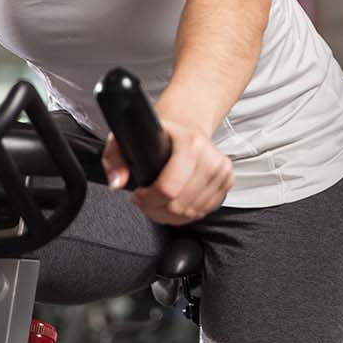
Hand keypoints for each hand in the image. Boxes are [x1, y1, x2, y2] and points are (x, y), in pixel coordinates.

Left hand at [102, 119, 233, 224]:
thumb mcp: (128, 139)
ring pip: (191, 213)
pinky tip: (174, 202)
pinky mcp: (227, 182)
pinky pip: (203, 212)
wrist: (186, 128)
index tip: (139, 193)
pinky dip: (185, 214)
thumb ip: (115, 159)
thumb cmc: (159, 135)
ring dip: (169, 214)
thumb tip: (118, 182)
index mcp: (191, 143)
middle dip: (156, 208)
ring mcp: (222, 171)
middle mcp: (211, 157)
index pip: (169, 189)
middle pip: (179, 205)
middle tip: (146, 199)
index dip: (148, 199)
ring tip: (158, 201)